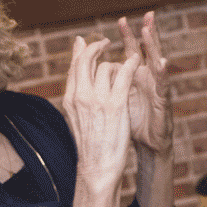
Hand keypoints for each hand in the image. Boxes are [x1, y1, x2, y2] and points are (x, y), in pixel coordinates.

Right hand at [62, 35, 138, 190]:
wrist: (97, 165)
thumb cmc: (91, 142)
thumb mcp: (77, 116)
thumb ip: (78, 95)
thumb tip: (77, 81)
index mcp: (70, 99)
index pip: (73, 66)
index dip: (80, 50)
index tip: (86, 41)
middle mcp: (81, 96)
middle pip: (86, 59)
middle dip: (96, 46)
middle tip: (106, 41)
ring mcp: (97, 99)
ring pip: (106, 66)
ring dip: (117, 61)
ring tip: (126, 62)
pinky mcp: (115, 104)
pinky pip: (123, 75)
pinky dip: (130, 64)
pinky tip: (136, 61)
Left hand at [121, 12, 171, 155]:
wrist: (146, 145)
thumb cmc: (131, 122)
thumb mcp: (116, 98)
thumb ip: (108, 81)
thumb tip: (94, 67)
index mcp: (137, 76)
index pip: (133, 50)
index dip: (128, 35)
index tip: (122, 19)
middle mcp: (149, 79)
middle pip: (149, 51)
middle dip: (148, 32)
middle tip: (148, 15)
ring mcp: (157, 88)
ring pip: (157, 63)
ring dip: (154, 46)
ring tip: (148, 31)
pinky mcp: (163, 102)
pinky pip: (163, 85)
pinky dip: (162, 74)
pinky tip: (161, 63)